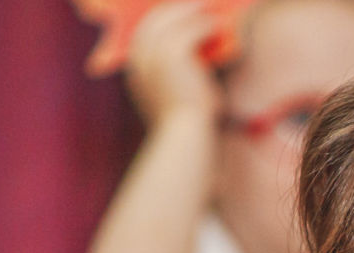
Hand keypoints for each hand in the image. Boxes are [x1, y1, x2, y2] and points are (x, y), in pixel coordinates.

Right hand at [125, 1, 221, 127]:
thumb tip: (195, 65)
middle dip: (176, 10)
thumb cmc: (187, 127)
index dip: (163, 22)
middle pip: (154, 21)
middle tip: (196, 5)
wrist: (185, 138)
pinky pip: (190, 29)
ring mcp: (153, 55)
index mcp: (135, 73)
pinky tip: (218, 24)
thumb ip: (175, 82)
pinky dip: (205, 24)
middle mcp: (139, 60)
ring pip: (172, 19)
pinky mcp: (172, 54)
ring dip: (192, 11)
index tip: (180, 15)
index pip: (145, 36)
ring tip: (208, 7)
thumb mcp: (175, 102)